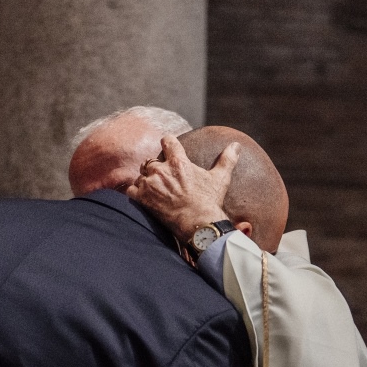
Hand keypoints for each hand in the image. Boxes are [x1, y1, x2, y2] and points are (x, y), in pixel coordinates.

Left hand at [126, 135, 240, 241]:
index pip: (167, 141)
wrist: (199, 225)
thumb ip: (227, 159)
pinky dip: (135, 192)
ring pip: (141, 175)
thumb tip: (236, 145)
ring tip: (154, 191)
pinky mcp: (142, 198)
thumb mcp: (220, 178)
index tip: (168, 146)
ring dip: (145, 181)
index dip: (167, 143)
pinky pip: (131, 190)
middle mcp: (161, 170)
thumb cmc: (209, 202)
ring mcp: (150, 184)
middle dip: (155, 168)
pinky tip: (143, 197)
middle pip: (150, 161)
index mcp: (179, 161)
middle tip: (162, 178)